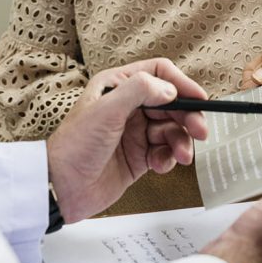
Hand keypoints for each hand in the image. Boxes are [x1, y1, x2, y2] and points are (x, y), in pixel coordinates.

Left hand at [46, 58, 208, 222]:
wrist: (61, 188)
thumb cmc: (73, 146)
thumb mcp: (105, 110)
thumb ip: (138, 91)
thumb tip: (169, 89)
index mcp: (118, 86)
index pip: (159, 74)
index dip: (182, 84)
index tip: (199, 98)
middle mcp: (129, 106)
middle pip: (172, 103)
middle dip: (188, 117)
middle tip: (200, 131)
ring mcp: (135, 132)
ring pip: (172, 129)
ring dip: (181, 141)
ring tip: (182, 155)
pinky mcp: (139, 156)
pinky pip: (165, 152)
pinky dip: (168, 158)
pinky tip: (159, 166)